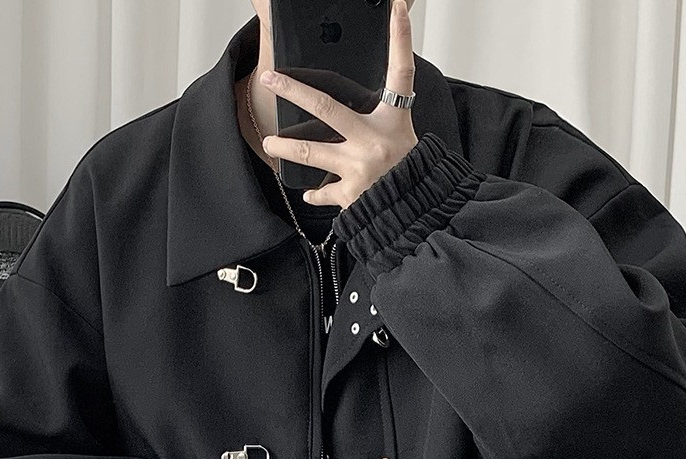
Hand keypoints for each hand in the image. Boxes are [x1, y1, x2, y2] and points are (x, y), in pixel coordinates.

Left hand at [258, 0, 417, 208]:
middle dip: (293, 91)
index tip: (396, 9)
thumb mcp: (401, 131)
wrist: (416, 211)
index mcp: (392, 120)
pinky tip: (307, 189)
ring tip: (269, 141)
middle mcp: (373, 140)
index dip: (401, 38)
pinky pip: (323, 191)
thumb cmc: (408, 169)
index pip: (400, 71)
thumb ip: (385, 108)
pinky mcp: (351, 194)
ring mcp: (359, 168)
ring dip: (286, 147)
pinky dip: (315, 192)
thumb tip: (368, 90)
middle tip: (269, 79)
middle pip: (326, 108)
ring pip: (311, 152)